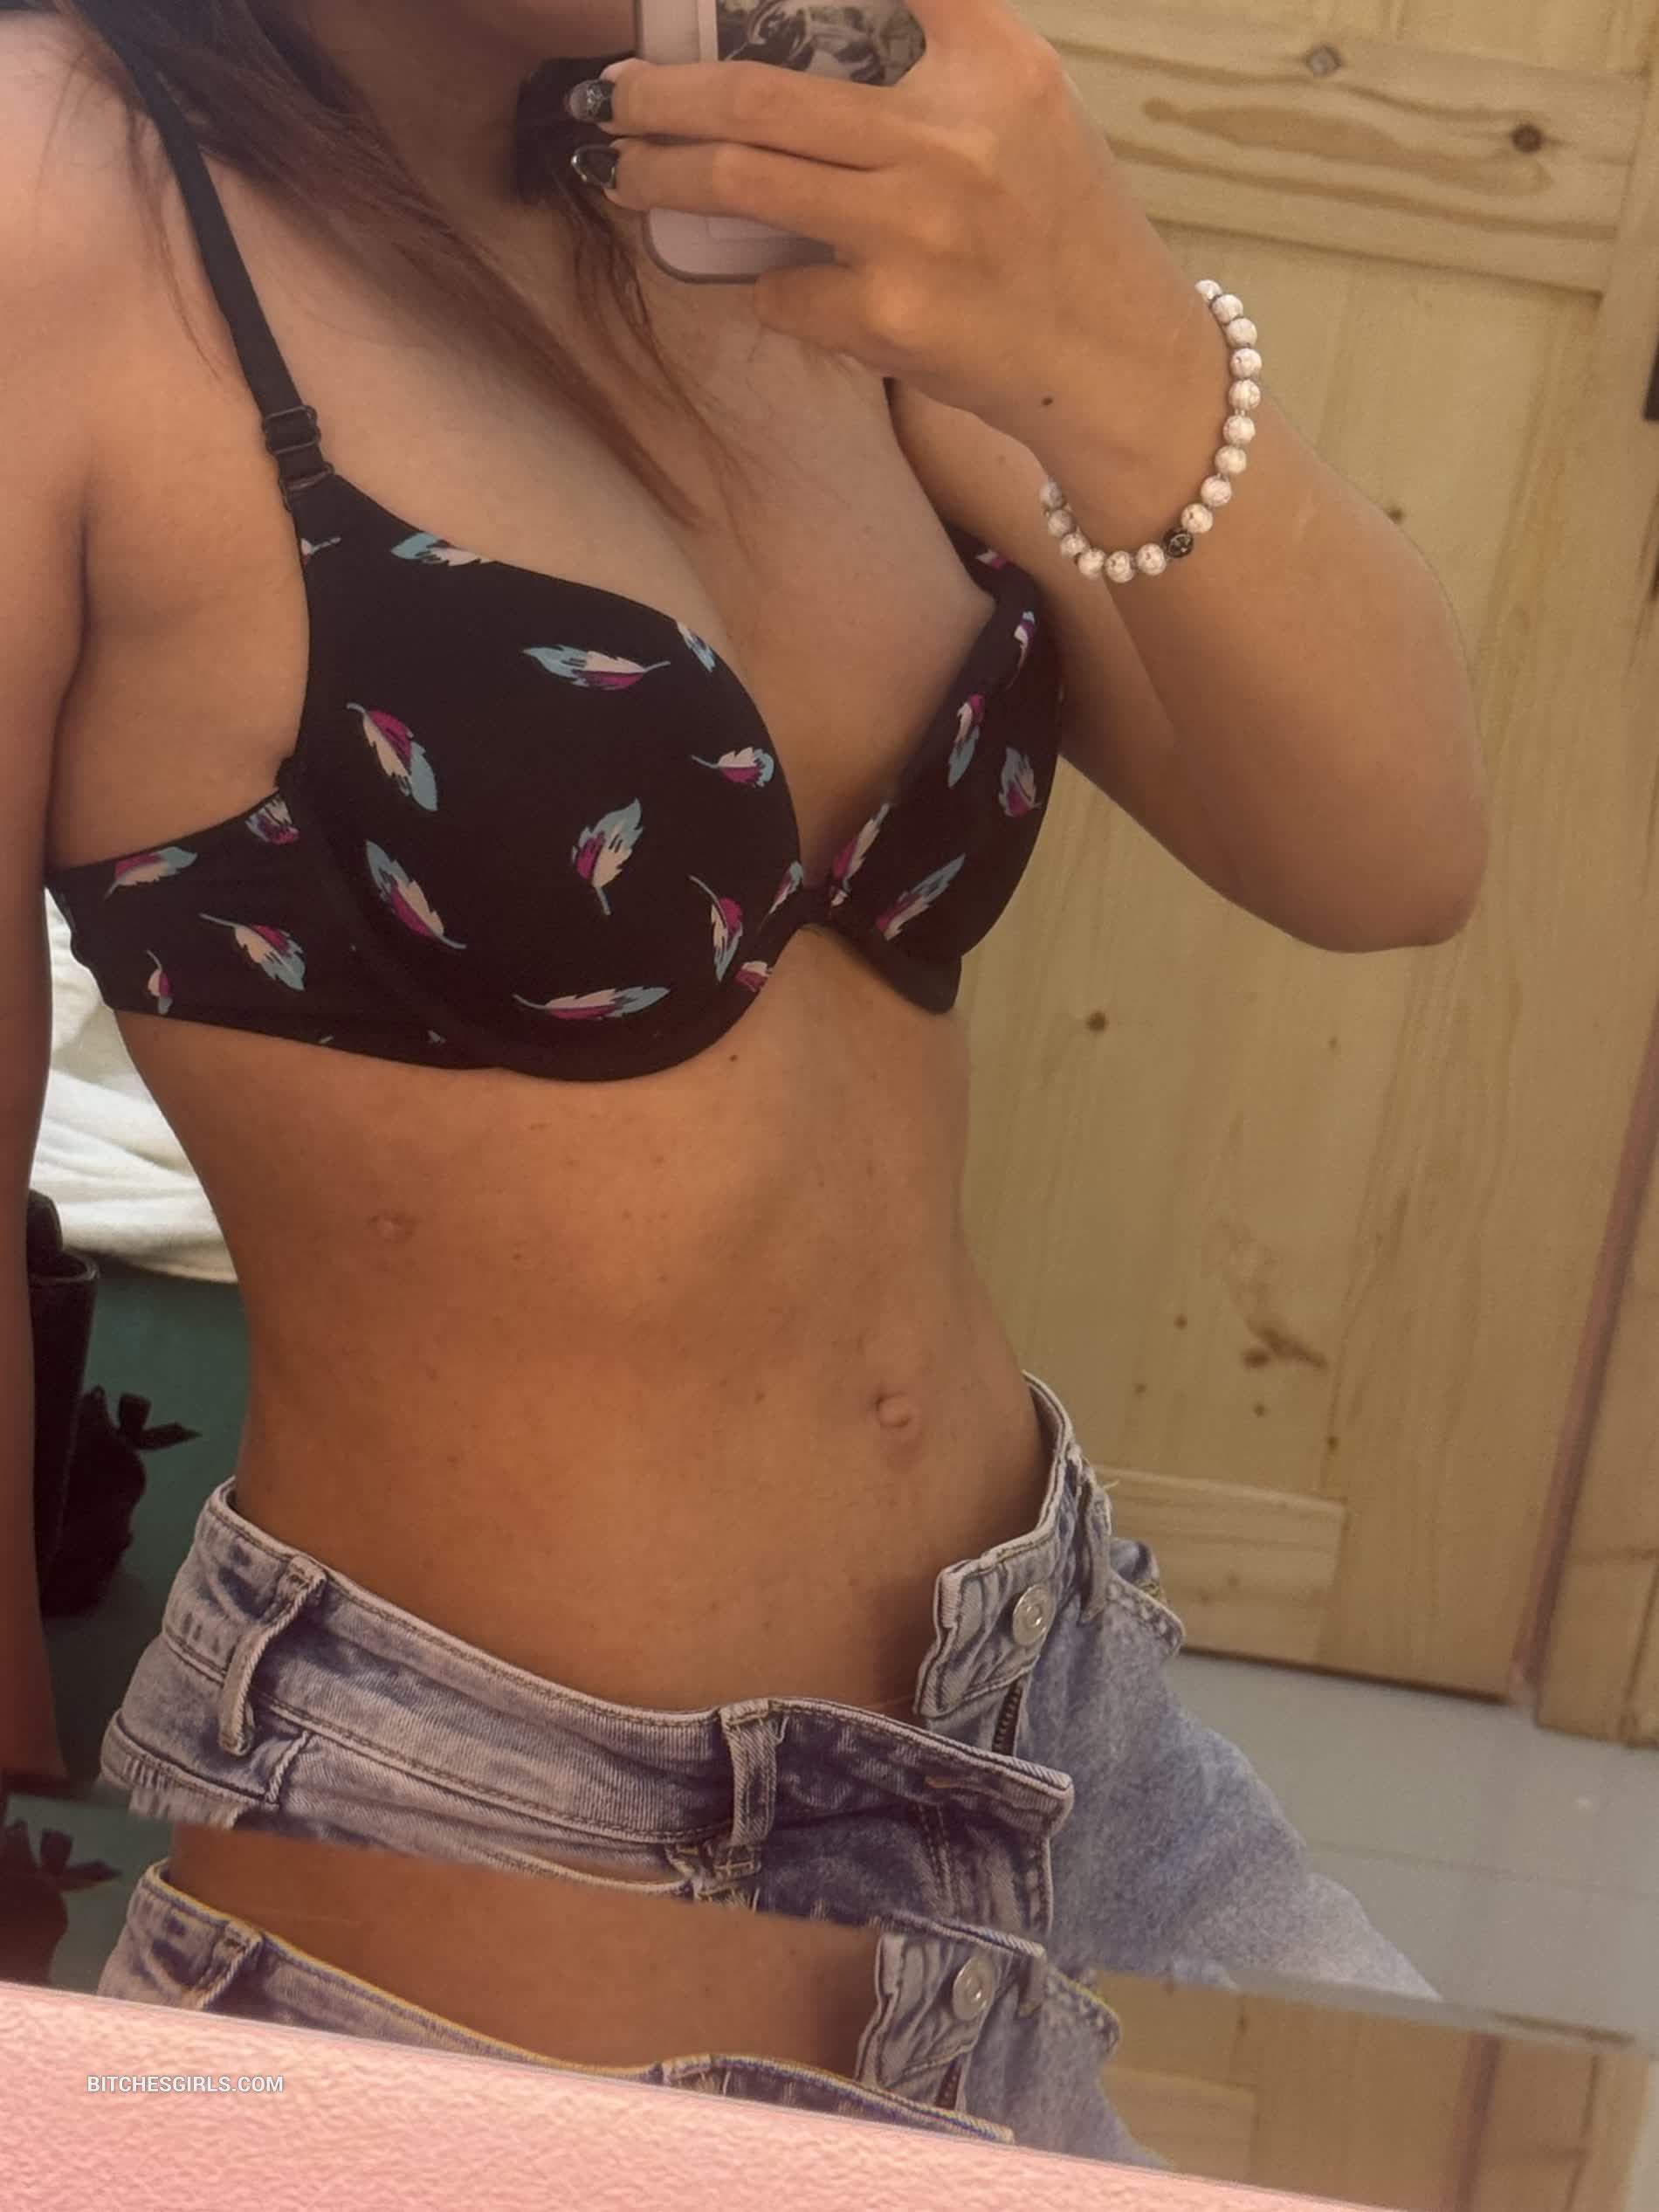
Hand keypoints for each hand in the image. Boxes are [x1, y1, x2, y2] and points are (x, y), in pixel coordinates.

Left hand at [576, 0, 1165, 437]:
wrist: (1113, 358)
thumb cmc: (1056, 230)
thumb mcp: (1023, 106)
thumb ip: (934, 54)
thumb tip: (791, 33)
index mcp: (989, 59)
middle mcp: (951, 131)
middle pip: (757, 89)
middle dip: (660, 92)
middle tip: (610, 95)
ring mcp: (916, 226)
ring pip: (742, 180)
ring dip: (660, 176)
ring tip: (622, 171)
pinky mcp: (889, 314)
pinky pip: (780, 290)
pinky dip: (763, 290)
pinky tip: (778, 288)